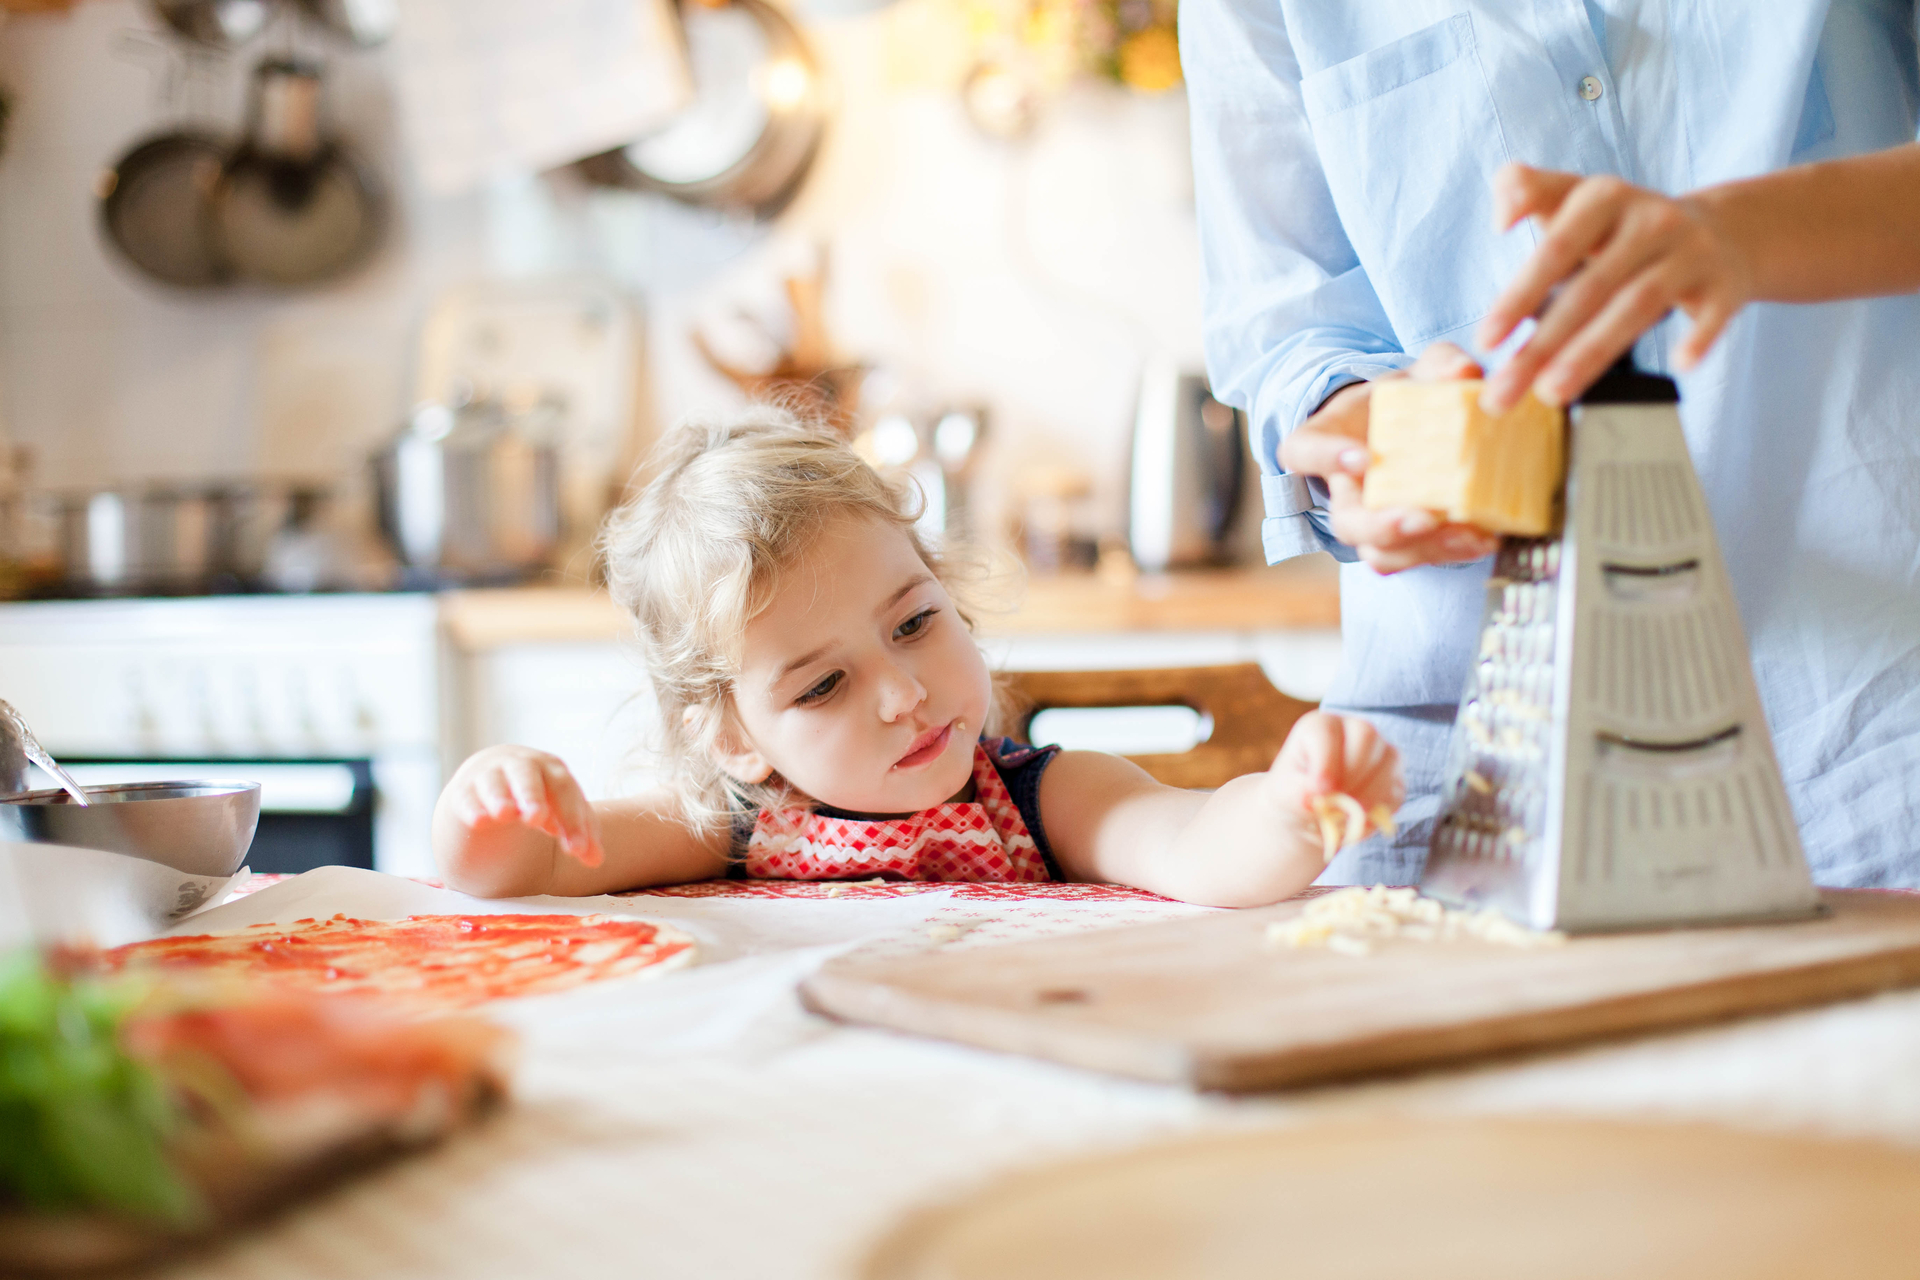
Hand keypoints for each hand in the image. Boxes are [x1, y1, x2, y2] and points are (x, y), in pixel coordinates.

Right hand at [441, 745, 603, 867]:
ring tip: (506, 814)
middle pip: (527, 776)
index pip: (564, 789)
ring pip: (494, 782)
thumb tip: (596, 861)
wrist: (495, 780)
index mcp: (551, 769)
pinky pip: (467, 797)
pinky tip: (480, 821)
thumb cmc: (540, 798)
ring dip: (500, 796)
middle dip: (532, 796)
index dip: (573, 819)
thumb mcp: (562, 813)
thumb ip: (580, 835)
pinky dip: (473, 807)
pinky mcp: (465, 792)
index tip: (578, 850)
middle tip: (536, 818)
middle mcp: (520, 766)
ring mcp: (490, 776)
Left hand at [1267, 711, 1403, 847]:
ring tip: (1342, 818)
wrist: (1311, 814)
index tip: (1318, 792)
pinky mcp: (1395, 778)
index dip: (1326, 763)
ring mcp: (1380, 751)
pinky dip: (1378, 812)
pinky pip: (1396, 792)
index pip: (1328, 732)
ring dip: (1366, 796)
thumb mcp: (1284, 794)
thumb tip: (1317, 797)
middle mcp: (1354, 729)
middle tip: (1334, 804)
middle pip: (1367, 736)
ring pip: (1388, 762)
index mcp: (1320, 726)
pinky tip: (1356, 823)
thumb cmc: (1294, 795)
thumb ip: (1297, 792)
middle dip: (1351, 774)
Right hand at [1278, 342, 1501, 573]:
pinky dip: (1452, 553)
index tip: (1362, 458)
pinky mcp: (1408, 544)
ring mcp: (1373, 526)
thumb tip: (1464, 373)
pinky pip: (1418, 559)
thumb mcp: (1417, 373)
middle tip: (1421, 518)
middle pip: (1346, 523)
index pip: (1303, 452)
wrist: (1414, 433)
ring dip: (1424, 549)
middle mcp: (1343, 493)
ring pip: (1381, 554)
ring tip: (1469, 536)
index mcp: (1327, 444)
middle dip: (1381, 527)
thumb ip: (1439, 364)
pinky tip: (1485, 537)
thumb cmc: (1403, 401)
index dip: (1326, 458)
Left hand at [1477, 163, 1753, 412]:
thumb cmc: (1617, 227)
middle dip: (1542, 345)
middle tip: (1504, 391)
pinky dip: (1699, 337)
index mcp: (1603, 197)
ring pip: (1638, 305)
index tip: (1485, 341)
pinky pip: (1714, 313)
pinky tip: (1680, 364)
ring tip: (1551, 394)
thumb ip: (1523, 190)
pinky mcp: (1725, 283)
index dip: (1519, 295)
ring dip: (1592, 353)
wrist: (1716, 231)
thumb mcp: (1569, 196)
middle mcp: (1650, 219)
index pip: (1555, 248)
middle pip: (1589, 289)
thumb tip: (1502, 217)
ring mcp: (1691, 250)